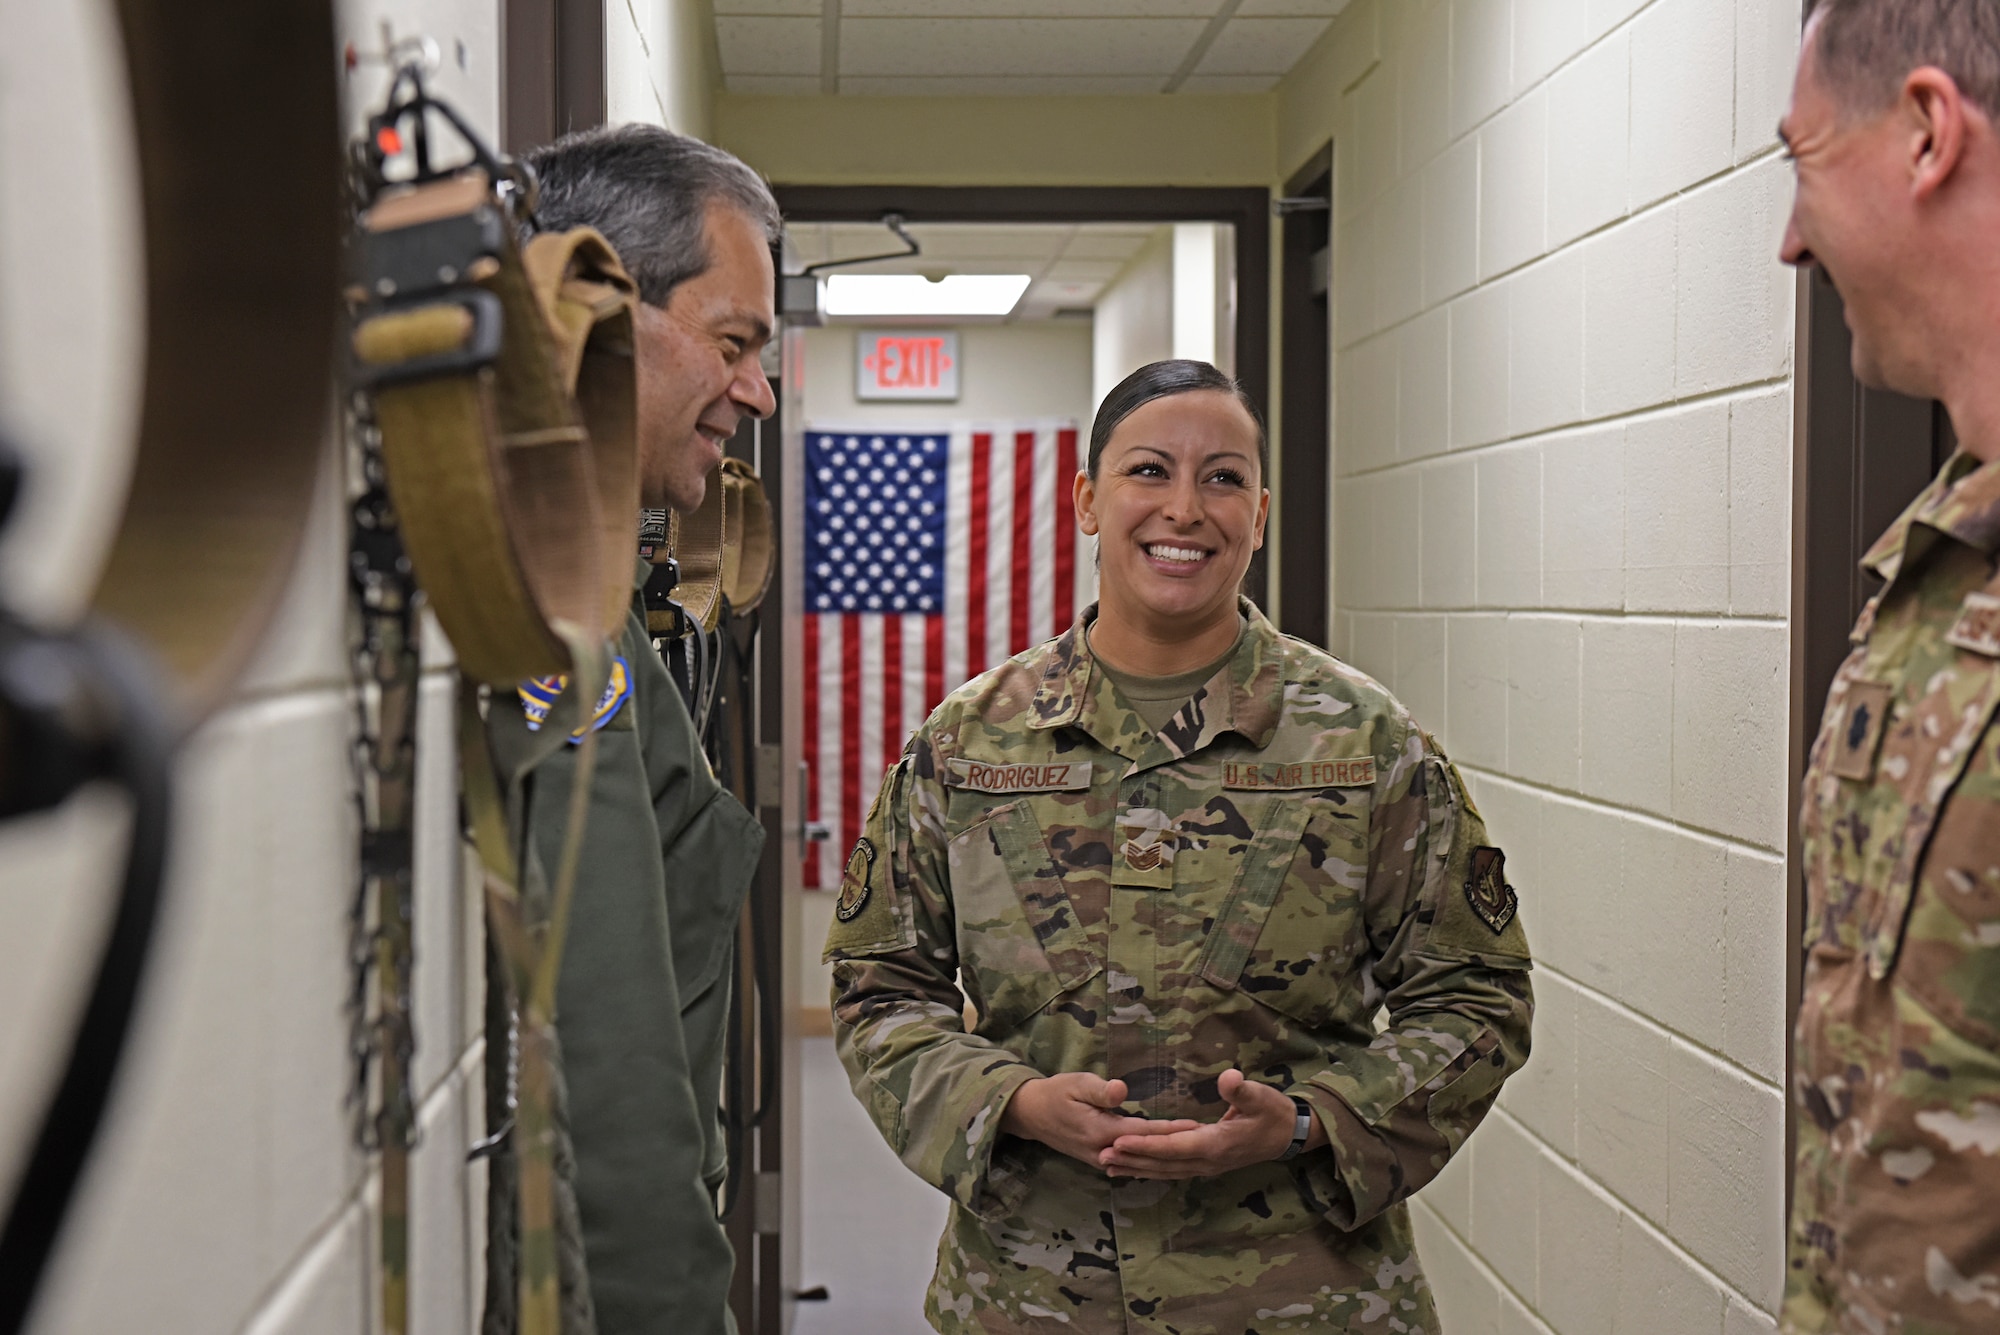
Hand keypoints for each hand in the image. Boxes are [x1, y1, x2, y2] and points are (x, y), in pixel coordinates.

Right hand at [999, 1073, 1197, 1170]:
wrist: (1030, 1114)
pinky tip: (1169, 1160)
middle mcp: (1104, 1152)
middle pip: (1147, 1152)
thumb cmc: (1055, 1093)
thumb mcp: (1076, 1084)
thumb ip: (1100, 1090)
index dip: (1172, 1130)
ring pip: (1141, 1162)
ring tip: (1196, 1152)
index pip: (1145, 1134)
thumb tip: (1121, 1091)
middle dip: (1177, 1147)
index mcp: (1102, 1132)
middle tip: (1208, 1141)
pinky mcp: (1100, 1160)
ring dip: (1167, 1157)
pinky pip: (1132, 1163)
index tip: (1198, 1126)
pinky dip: (1152, 1161)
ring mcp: (1102, 1160)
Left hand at [1097, 1070, 1323, 1179]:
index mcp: (1214, 1145)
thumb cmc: (1273, 1113)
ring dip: (1137, 1168)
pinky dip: (1151, 1170)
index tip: (1118, 1141)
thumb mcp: (1261, 1097)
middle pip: (1162, 1164)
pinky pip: (1173, 1170)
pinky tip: (1135, 1168)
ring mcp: (1206, 1166)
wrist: (1289, 1135)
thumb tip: (1229, 1078)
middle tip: (1100, 1156)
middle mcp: (1206, 1161)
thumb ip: (1242, 1091)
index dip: (1145, 1145)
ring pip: (1165, 1171)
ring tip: (1108, 1166)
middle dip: (1132, 1160)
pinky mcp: (1206, 1165)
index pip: (1172, 1147)